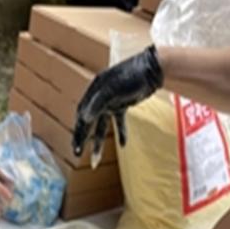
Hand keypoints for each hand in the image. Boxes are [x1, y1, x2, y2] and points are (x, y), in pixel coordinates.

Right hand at [72, 45, 163, 162]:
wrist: (152, 69)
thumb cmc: (131, 75)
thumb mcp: (112, 89)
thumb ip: (97, 104)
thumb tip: (83, 119)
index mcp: (93, 92)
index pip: (81, 115)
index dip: (78, 132)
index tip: (76, 146)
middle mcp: (99, 98)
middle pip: (88, 122)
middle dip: (83, 139)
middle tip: (77, 154)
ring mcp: (110, 102)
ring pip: (101, 126)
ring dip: (98, 142)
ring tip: (95, 159)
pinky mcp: (122, 105)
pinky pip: (118, 123)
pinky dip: (120, 133)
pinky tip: (123, 145)